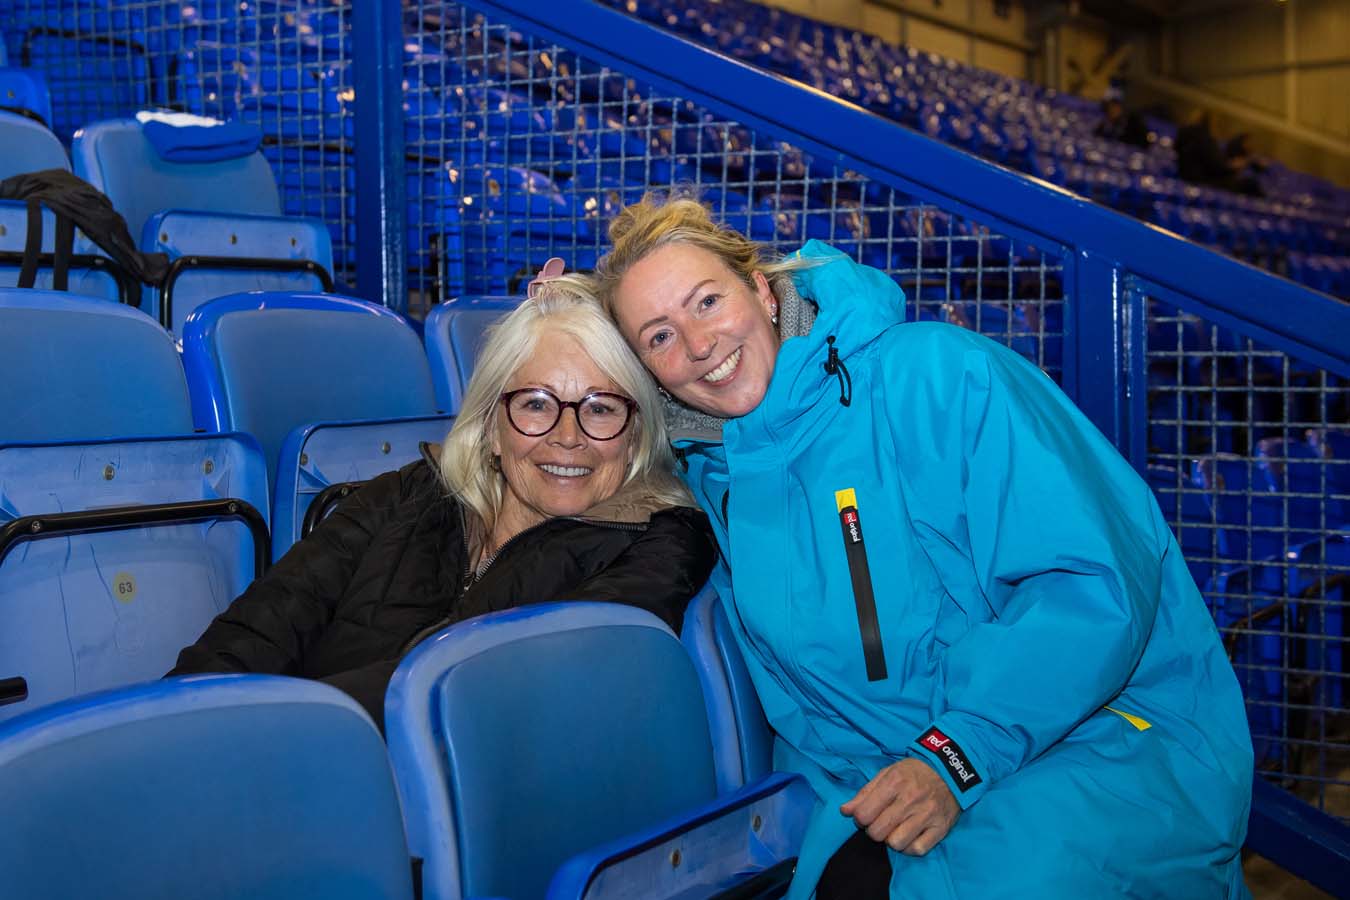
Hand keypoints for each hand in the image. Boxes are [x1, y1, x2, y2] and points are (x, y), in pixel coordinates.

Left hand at [840, 758, 959, 855]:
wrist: (950, 770)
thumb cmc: (913, 773)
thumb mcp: (887, 773)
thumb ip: (865, 793)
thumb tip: (845, 811)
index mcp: (894, 783)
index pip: (864, 814)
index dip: (860, 818)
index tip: (866, 815)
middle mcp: (910, 799)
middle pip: (878, 832)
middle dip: (874, 830)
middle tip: (880, 823)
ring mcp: (927, 815)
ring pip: (896, 843)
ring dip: (892, 840)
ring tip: (895, 829)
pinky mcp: (941, 828)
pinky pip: (918, 850)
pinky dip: (910, 847)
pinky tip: (910, 836)